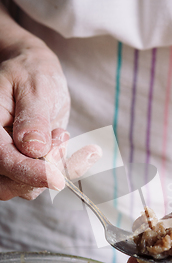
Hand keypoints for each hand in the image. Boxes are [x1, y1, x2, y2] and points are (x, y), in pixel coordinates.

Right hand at [0, 34, 71, 199]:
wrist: (34, 74)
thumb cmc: (31, 74)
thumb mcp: (35, 88)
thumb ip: (34, 119)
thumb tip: (34, 150)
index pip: (3, 160)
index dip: (29, 172)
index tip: (57, 178)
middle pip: (9, 183)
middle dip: (42, 171)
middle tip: (60, 135)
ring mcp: (5, 161)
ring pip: (25, 188)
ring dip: (53, 169)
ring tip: (59, 133)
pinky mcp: (22, 166)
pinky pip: (41, 182)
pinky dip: (62, 170)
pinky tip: (74, 148)